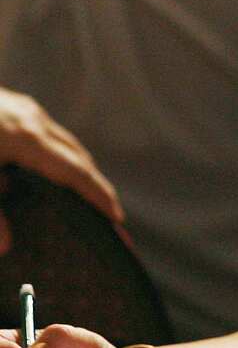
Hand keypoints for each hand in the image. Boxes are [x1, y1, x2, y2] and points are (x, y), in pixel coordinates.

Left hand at [0, 88, 122, 254]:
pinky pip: (43, 130)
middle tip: (106, 212)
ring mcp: (19, 105)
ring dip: (75, 166)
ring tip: (81, 192)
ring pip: (61, 140)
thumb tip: (4, 245)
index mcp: (25, 137)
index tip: (116, 219)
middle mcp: (30, 118)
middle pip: (76, 154)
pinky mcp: (5, 102)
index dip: (98, 196)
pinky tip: (41, 165)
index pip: (75, 172)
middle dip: (93, 183)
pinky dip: (54, 153)